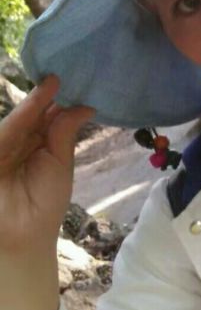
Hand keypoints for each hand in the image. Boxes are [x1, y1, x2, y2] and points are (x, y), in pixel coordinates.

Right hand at [0, 75, 94, 262]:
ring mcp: (3, 148)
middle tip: (60, 76)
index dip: (55, 102)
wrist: (24, 233)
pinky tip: (35, 103)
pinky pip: (6, 133)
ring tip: (52, 84)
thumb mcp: (60, 163)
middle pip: (31, 117)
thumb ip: (65, 133)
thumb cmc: (45, 202)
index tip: (67, 82)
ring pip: (18, 121)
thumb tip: (84, 106)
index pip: (45, 119)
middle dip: (45, 97)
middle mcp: (18, 143)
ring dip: (34, 103)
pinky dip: (21, 117)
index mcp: (37, 145)